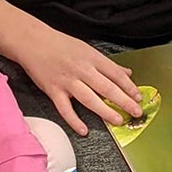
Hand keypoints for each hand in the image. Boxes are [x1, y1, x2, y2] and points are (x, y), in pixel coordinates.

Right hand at [19, 26, 141, 135]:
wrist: (33, 41)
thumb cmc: (59, 44)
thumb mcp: (86, 49)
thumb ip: (107, 63)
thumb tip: (126, 73)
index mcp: (92, 58)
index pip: (116, 74)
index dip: (129, 87)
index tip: (138, 97)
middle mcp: (82, 69)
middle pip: (107, 88)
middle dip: (124, 101)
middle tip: (136, 112)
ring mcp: (67, 81)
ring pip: (90, 99)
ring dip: (105, 111)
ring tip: (118, 120)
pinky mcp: (53, 90)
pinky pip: (65, 109)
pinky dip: (74, 120)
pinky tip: (84, 130)